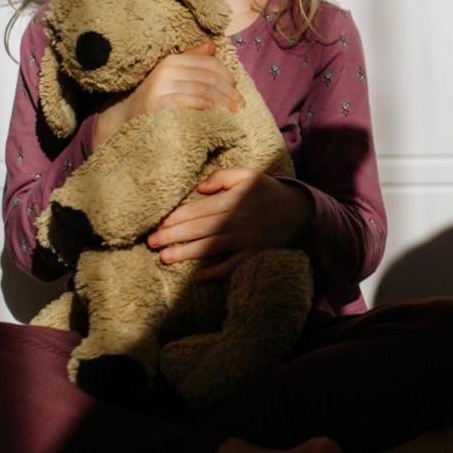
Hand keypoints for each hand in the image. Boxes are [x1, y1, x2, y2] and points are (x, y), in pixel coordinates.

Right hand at [92, 41, 244, 148]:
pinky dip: (202, 105)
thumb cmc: (154, 97)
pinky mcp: (156, 102)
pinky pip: (186, 101)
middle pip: (209, 77)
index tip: (237, 91)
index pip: (209, 64)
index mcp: (173, 60)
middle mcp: (167, 69)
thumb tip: (212, 46)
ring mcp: (161, 86)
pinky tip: (211, 111)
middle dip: (228, 91)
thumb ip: (192, 61)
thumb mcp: (173, 76)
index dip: (227, 76)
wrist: (125, 116)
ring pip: (202, 89)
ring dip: (221, 101)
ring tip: (231, 112)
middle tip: (239, 105)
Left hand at [146, 168, 313, 280]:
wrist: (301, 211)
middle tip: (151, 243)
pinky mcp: (255, 255)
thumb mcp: (248, 175)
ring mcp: (246, 240)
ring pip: (211, 247)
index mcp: (233, 200)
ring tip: (164, 258)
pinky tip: (197, 277)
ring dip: (186, 253)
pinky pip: (232, 266)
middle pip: (199, 229)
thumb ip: (221, 177)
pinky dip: (215, 273)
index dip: (175, 218)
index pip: (197, 210)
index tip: (157, 224)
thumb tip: (198, 189)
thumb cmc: (268, 191)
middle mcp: (237, 220)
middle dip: (173, 236)